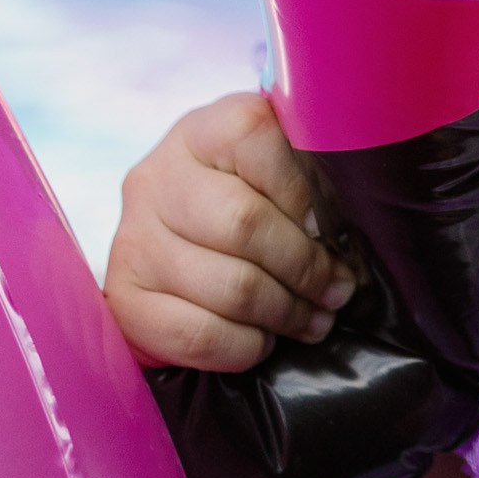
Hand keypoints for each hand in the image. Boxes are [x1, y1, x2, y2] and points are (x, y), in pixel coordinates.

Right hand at [104, 90, 356, 371]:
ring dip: (285, 313)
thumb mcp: (274, 167)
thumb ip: (309, 174)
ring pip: (228, 287)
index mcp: (202, 131)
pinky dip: (244, 346)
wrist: (176, 243)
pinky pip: (198, 335)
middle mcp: (156, 179)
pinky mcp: (125, 298)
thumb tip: (353, 227)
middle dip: (306, 267)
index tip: (333, 227)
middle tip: (339, 291)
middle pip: (244, 224)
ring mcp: (133, 239)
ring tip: (315, 319)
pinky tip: (264, 340)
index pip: (254, 138)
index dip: (304, 189)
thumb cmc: (247, 201)